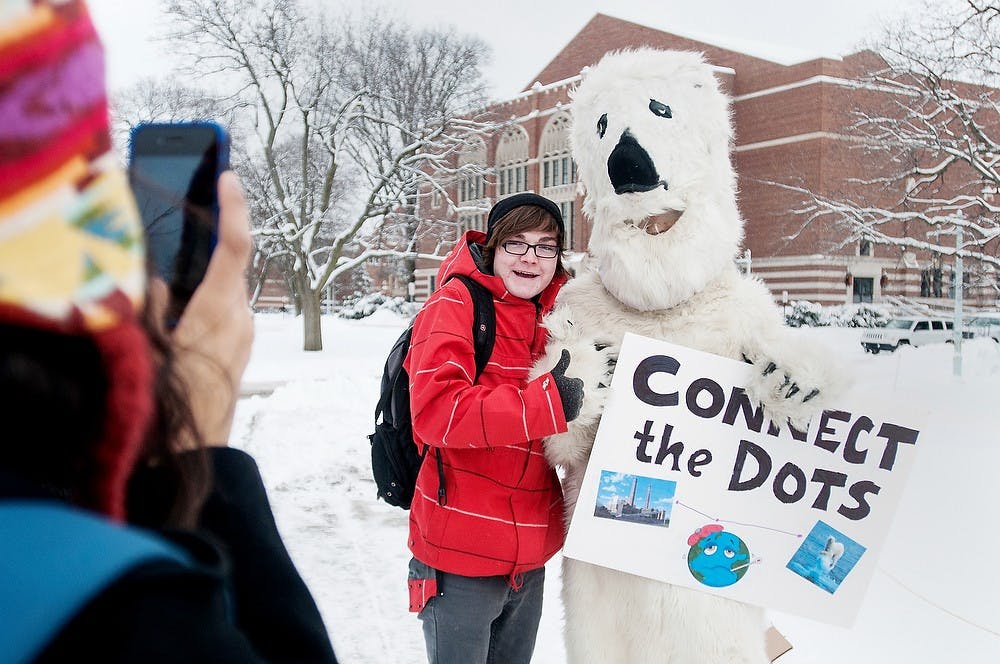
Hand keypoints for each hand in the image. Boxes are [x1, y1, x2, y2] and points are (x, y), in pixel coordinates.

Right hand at [171, 171, 253, 447]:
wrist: (193, 455)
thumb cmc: (170, 402)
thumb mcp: (149, 344)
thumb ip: (152, 303)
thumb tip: (157, 277)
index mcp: (220, 310)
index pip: (235, 246)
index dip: (233, 206)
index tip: (228, 175)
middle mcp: (240, 319)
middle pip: (232, 262)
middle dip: (214, 233)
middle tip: (196, 205)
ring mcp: (243, 337)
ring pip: (227, 287)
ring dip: (207, 267)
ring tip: (178, 257)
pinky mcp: (237, 351)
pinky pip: (225, 309)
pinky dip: (208, 294)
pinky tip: (181, 304)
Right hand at [551, 349, 583, 421]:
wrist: (541, 406)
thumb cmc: (547, 387)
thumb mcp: (555, 372)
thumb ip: (563, 361)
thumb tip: (566, 349)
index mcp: (577, 384)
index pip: (578, 383)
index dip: (569, 383)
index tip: (560, 386)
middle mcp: (580, 395)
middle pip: (578, 392)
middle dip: (571, 393)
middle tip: (559, 394)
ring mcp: (578, 406)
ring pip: (577, 402)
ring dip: (570, 401)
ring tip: (558, 401)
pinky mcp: (575, 415)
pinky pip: (574, 411)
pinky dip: (569, 410)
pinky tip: (560, 408)